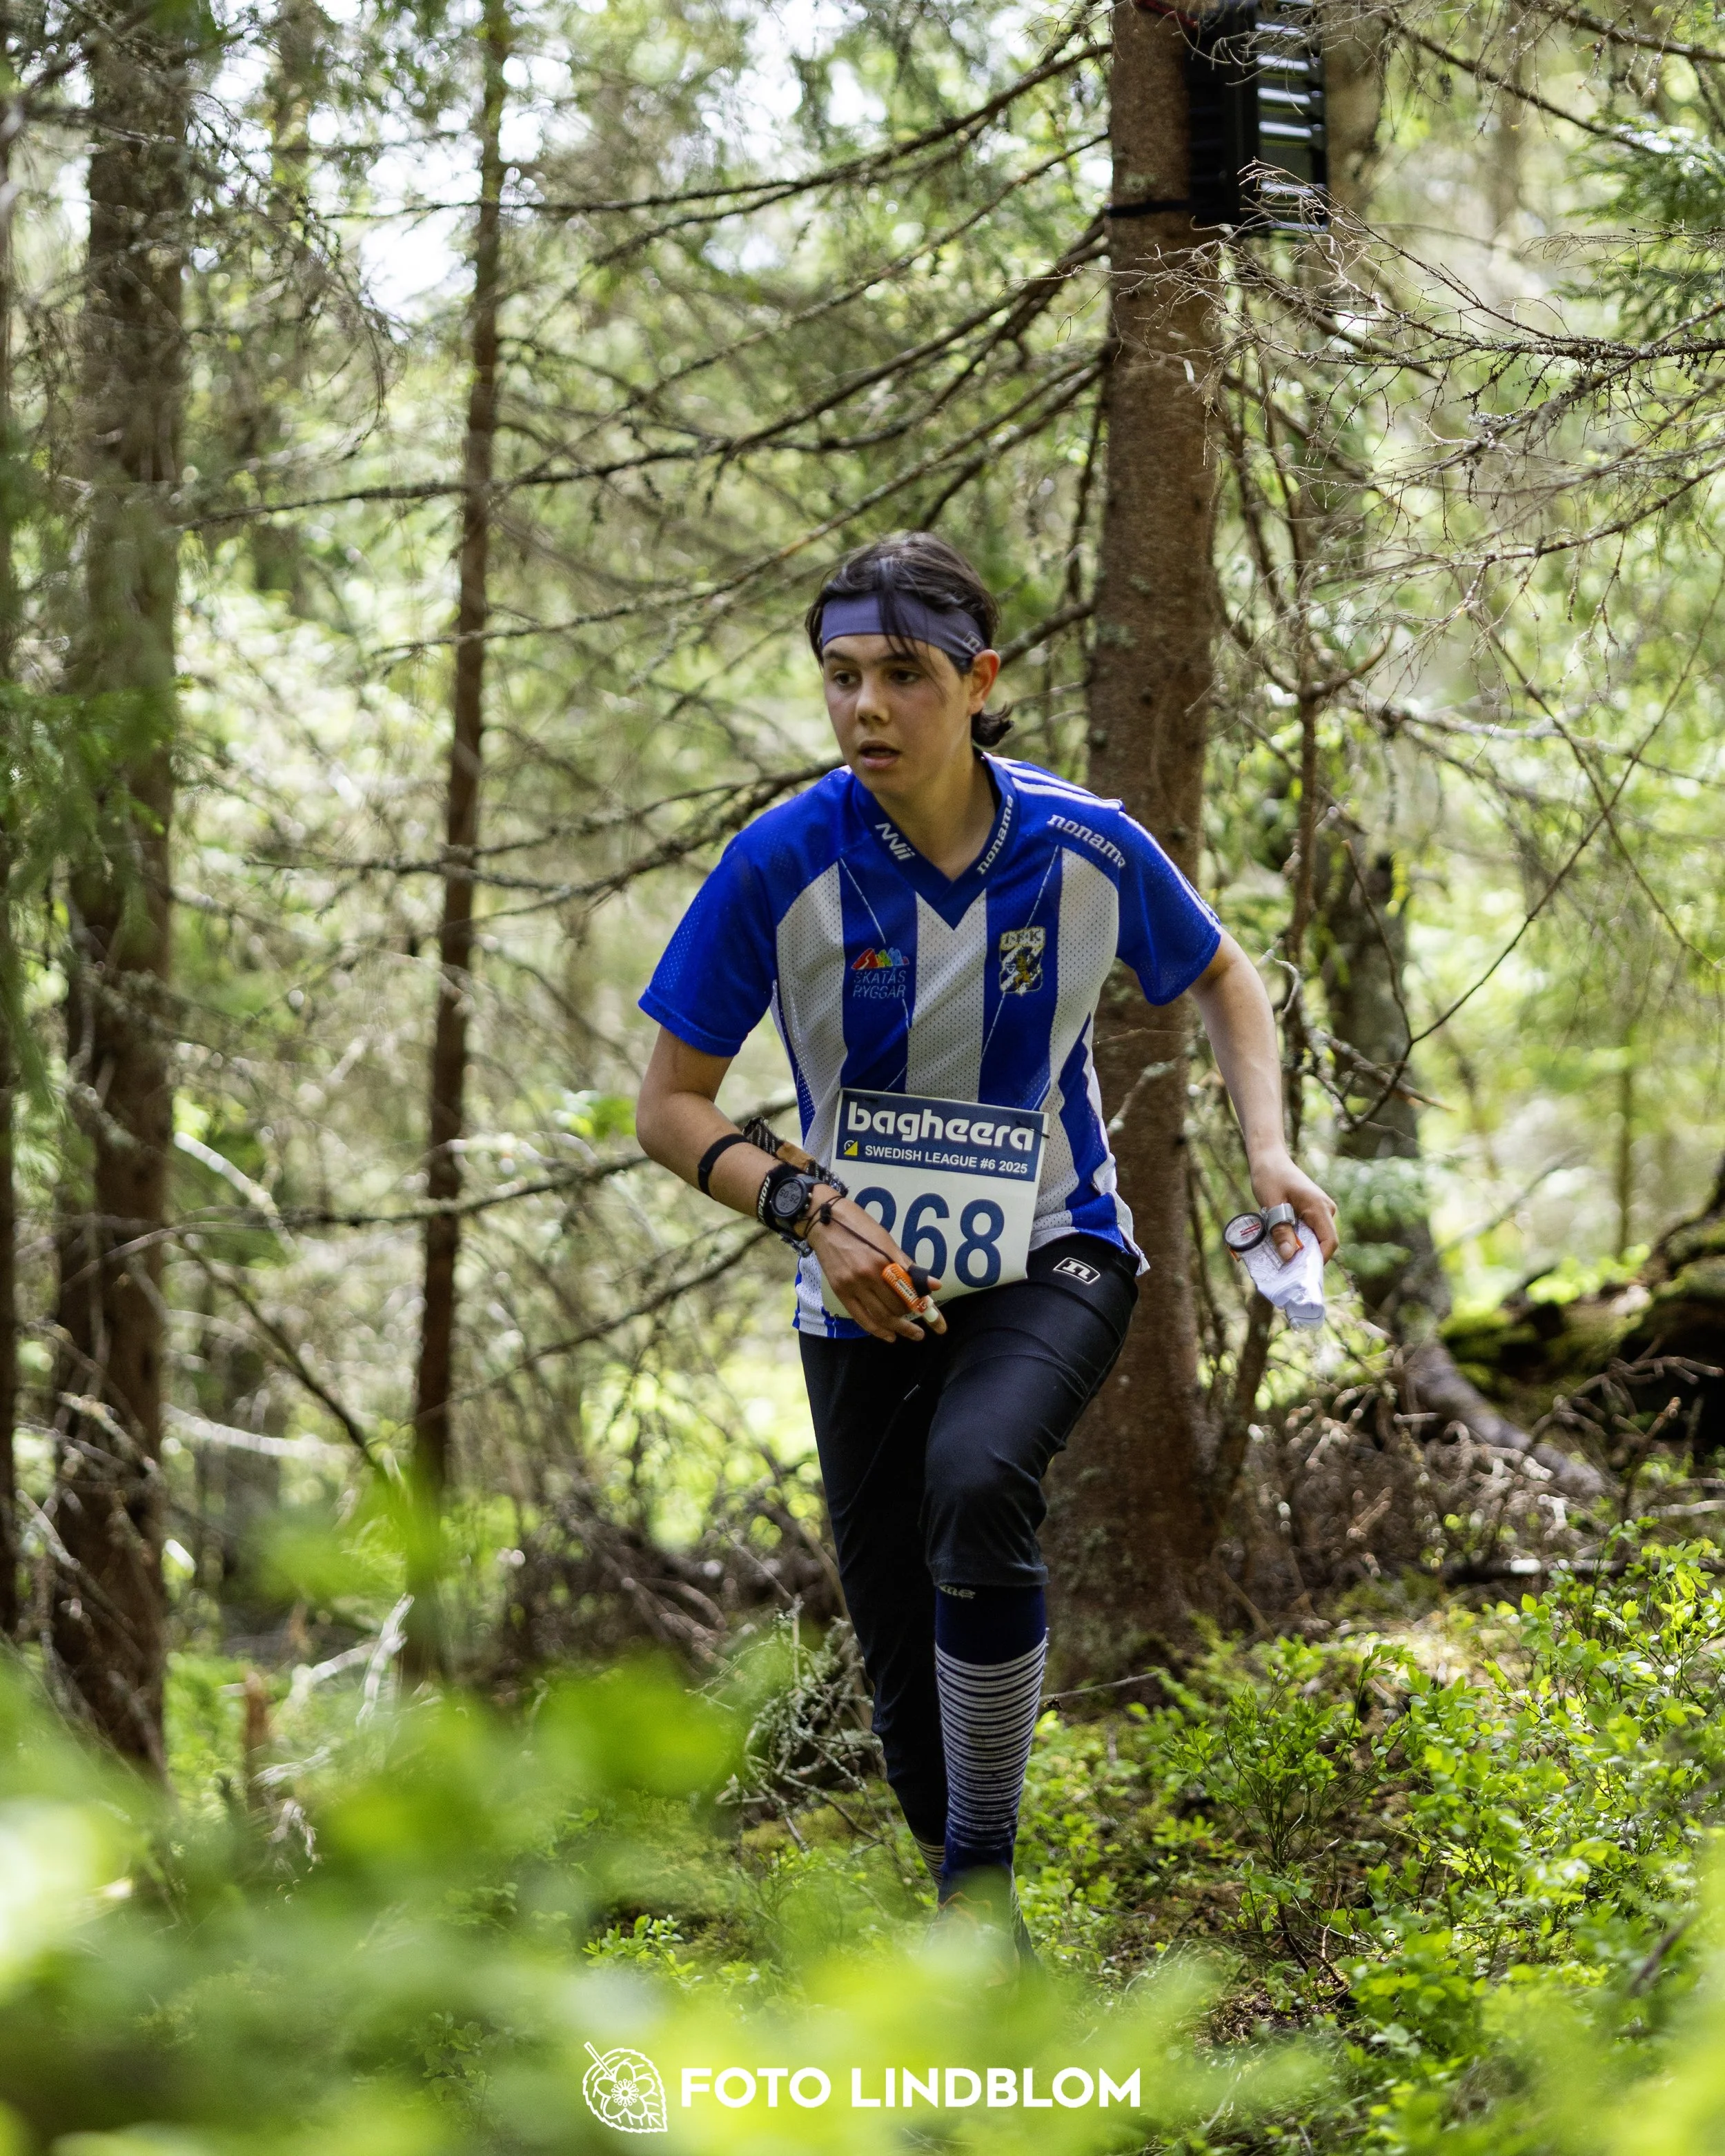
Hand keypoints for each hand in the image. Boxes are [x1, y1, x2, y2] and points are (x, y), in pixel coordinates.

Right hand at [805, 1192, 941, 1342]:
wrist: (824, 1222)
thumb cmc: (859, 1227)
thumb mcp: (887, 1241)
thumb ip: (908, 1266)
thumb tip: (934, 1285)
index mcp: (884, 1260)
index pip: (910, 1291)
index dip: (926, 1308)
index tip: (937, 1322)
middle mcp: (869, 1275)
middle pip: (897, 1306)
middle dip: (912, 1318)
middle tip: (922, 1327)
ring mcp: (853, 1285)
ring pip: (880, 1316)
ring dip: (899, 1328)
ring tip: (912, 1335)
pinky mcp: (840, 1292)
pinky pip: (861, 1318)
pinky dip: (877, 1330)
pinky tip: (888, 1335)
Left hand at [1250, 1149, 1338, 1262]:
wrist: (1270, 1158)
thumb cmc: (1270, 1176)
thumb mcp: (1271, 1205)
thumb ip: (1280, 1230)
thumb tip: (1288, 1257)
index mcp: (1319, 1207)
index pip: (1329, 1242)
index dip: (1317, 1260)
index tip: (1298, 1271)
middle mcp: (1325, 1209)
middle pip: (1323, 1243)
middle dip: (1306, 1257)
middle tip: (1285, 1269)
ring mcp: (1321, 1210)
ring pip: (1316, 1238)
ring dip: (1301, 1249)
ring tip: (1281, 1256)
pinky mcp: (1313, 1211)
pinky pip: (1311, 1231)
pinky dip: (1299, 1240)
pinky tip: (1283, 1244)